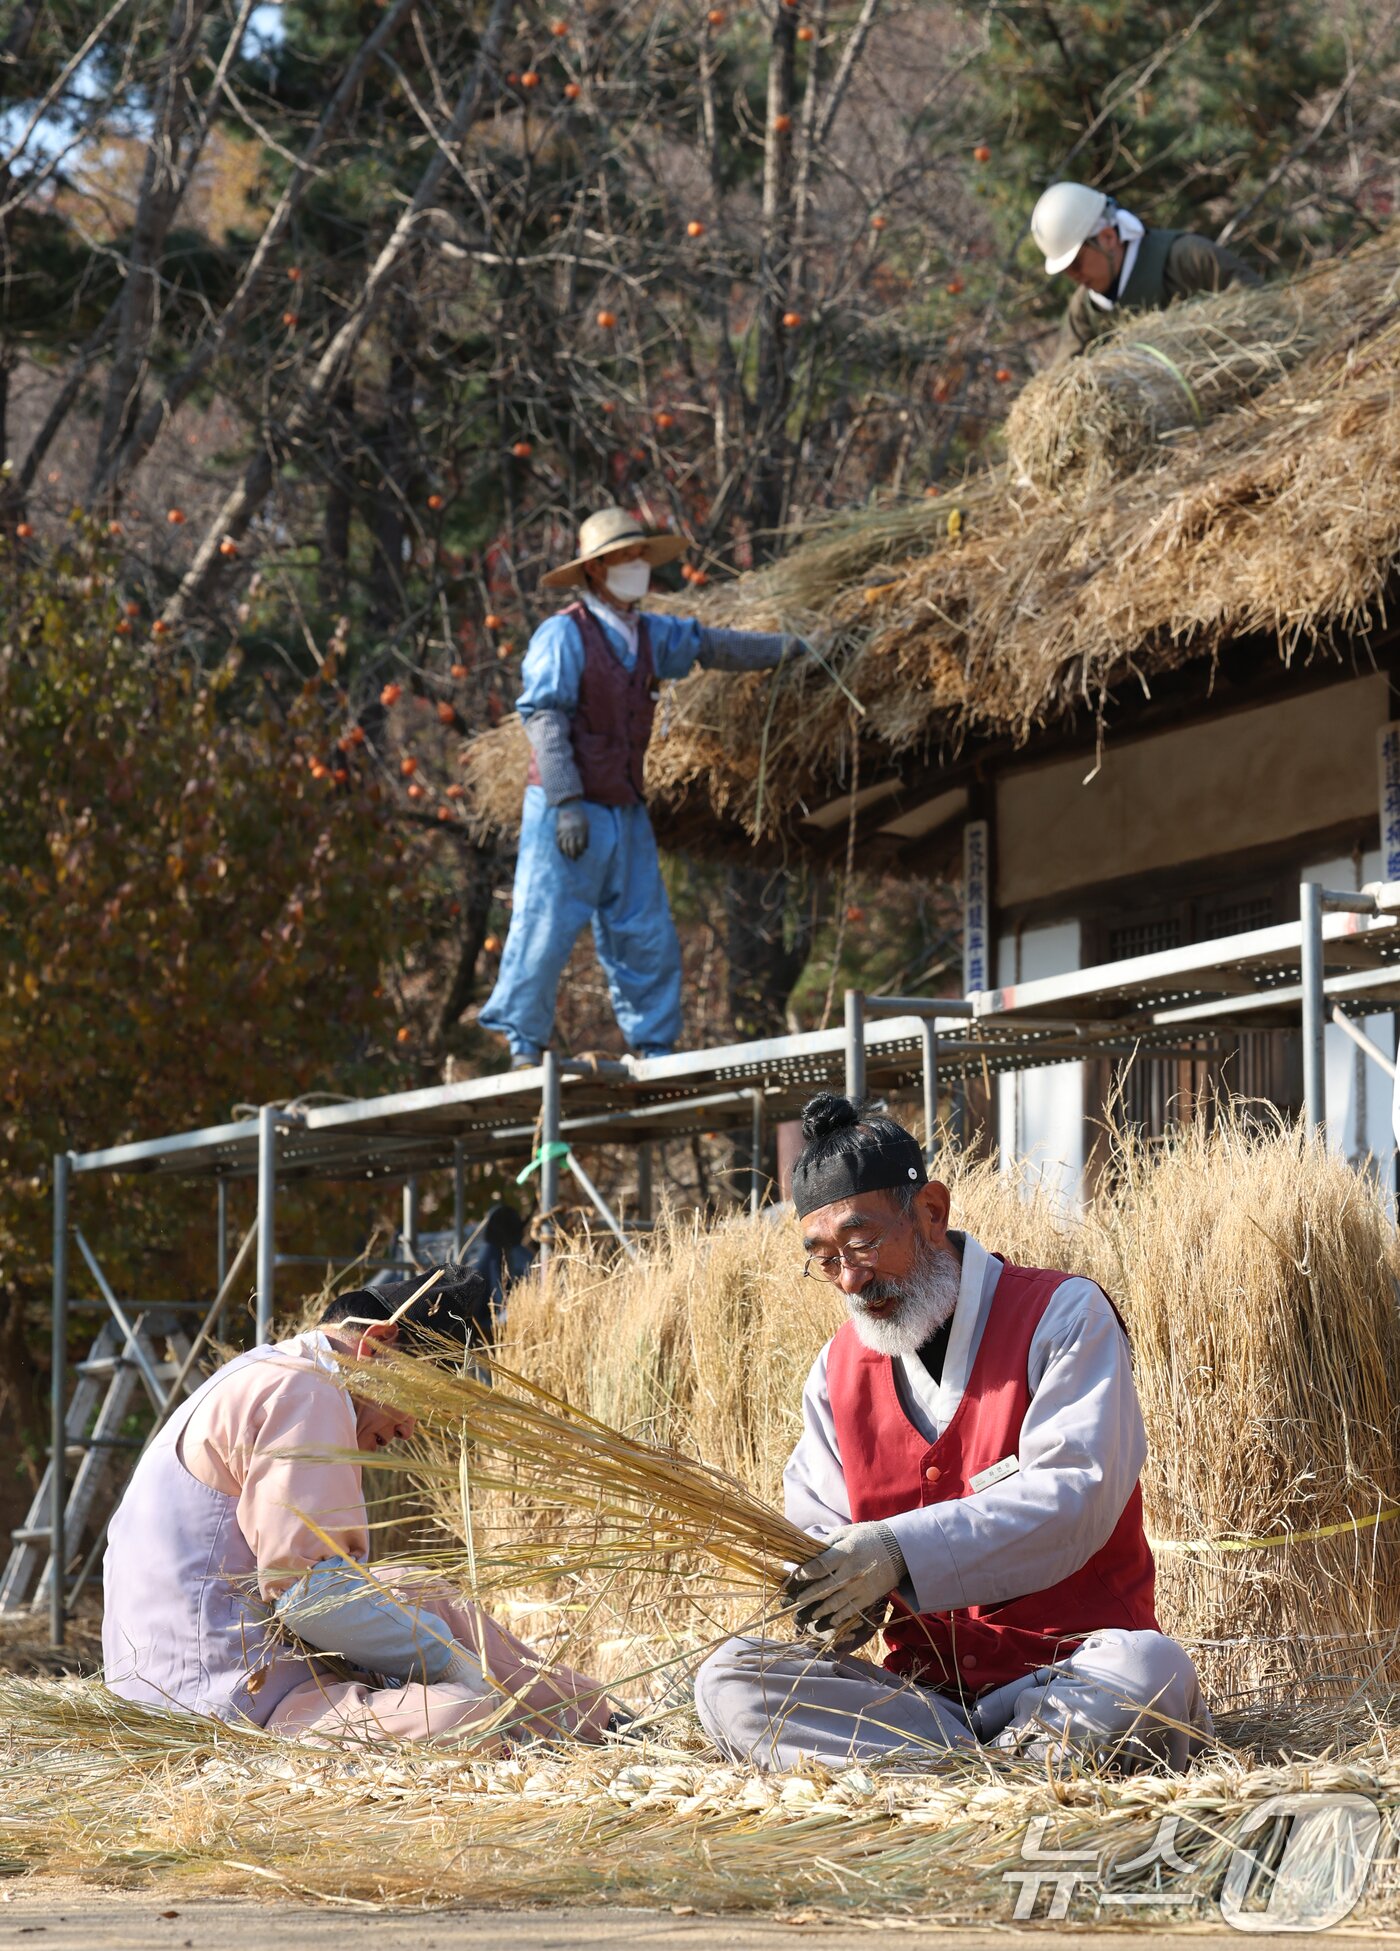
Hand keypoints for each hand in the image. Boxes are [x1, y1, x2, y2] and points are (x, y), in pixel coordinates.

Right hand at [555, 801, 588, 858]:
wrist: (569, 808)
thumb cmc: (580, 817)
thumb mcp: (586, 826)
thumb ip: (586, 837)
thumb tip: (585, 849)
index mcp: (581, 831)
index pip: (580, 845)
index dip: (580, 851)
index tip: (581, 855)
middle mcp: (572, 832)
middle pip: (571, 847)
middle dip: (573, 855)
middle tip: (574, 859)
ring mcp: (564, 831)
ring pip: (564, 845)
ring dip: (566, 853)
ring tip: (569, 856)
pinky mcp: (558, 830)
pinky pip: (558, 841)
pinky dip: (560, 847)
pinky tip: (562, 851)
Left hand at [783, 1521, 905, 1641]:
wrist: (900, 1549)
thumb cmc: (869, 1537)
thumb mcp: (847, 1533)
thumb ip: (827, 1544)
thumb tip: (806, 1553)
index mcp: (845, 1552)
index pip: (820, 1566)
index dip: (804, 1574)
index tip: (792, 1580)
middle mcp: (852, 1572)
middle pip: (823, 1588)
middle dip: (804, 1598)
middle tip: (788, 1604)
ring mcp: (860, 1587)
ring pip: (834, 1604)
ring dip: (817, 1612)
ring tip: (803, 1617)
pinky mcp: (868, 1597)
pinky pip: (849, 1611)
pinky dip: (836, 1618)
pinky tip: (824, 1623)